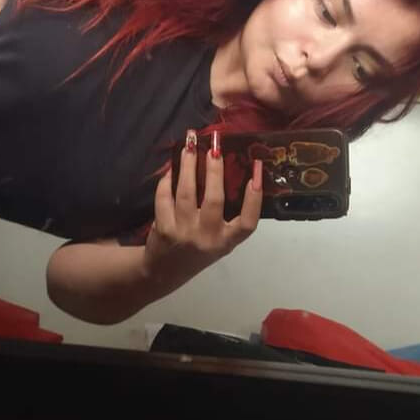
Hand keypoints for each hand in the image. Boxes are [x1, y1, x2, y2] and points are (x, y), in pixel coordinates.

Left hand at [143, 130, 262, 284]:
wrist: (163, 272)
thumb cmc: (196, 250)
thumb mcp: (218, 240)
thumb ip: (226, 216)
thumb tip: (227, 170)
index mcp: (226, 242)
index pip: (247, 223)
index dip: (254, 199)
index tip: (257, 172)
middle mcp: (207, 239)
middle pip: (214, 199)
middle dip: (214, 169)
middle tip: (214, 146)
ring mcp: (184, 234)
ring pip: (186, 193)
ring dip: (188, 166)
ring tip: (189, 147)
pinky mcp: (164, 228)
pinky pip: (165, 197)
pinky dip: (167, 180)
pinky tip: (171, 169)